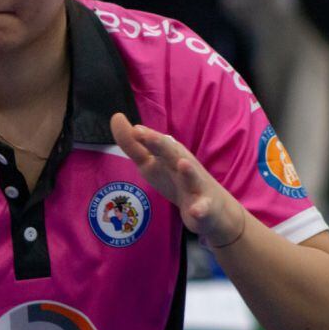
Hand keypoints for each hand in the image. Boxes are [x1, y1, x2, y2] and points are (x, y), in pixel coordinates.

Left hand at [109, 113, 244, 245]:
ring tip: (182, 163)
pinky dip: (201, 209)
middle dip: (159, 143)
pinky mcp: (205, 207)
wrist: (211, 208)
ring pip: (192, 178)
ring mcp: (196, 186)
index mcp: (170, 155)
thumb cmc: (175, 180)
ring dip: (188, 171)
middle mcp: (183, 165)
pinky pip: (203, 208)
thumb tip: (116, 118)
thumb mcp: (150, 163)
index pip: (156, 144)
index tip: (134, 129)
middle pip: (172, 154)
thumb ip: (133, 145)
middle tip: (142, 133)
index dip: (146, 137)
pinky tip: (196, 211)